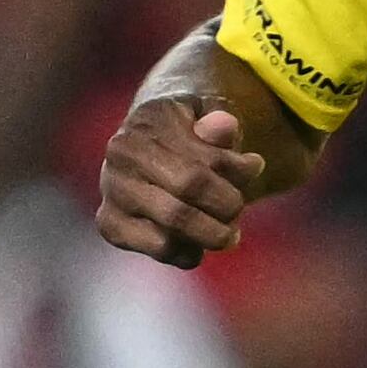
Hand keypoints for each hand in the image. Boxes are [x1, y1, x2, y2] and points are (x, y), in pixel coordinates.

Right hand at [96, 92, 263, 267]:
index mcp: (146, 123)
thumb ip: (219, 122)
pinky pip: (161, 248)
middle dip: (227, 206)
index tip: (255, 166)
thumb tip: (226, 126)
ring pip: (173, 226)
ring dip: (212, 234)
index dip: (237, 171)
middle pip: (188, 192)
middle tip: (238, 210)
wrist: (150, 145)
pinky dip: (189, 252)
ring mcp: (112, 191)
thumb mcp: (207, 115)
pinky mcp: (111, 225)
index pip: (201, 162)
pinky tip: (199, 243)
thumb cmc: (189, 131)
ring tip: (229, 232)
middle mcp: (121, 156)